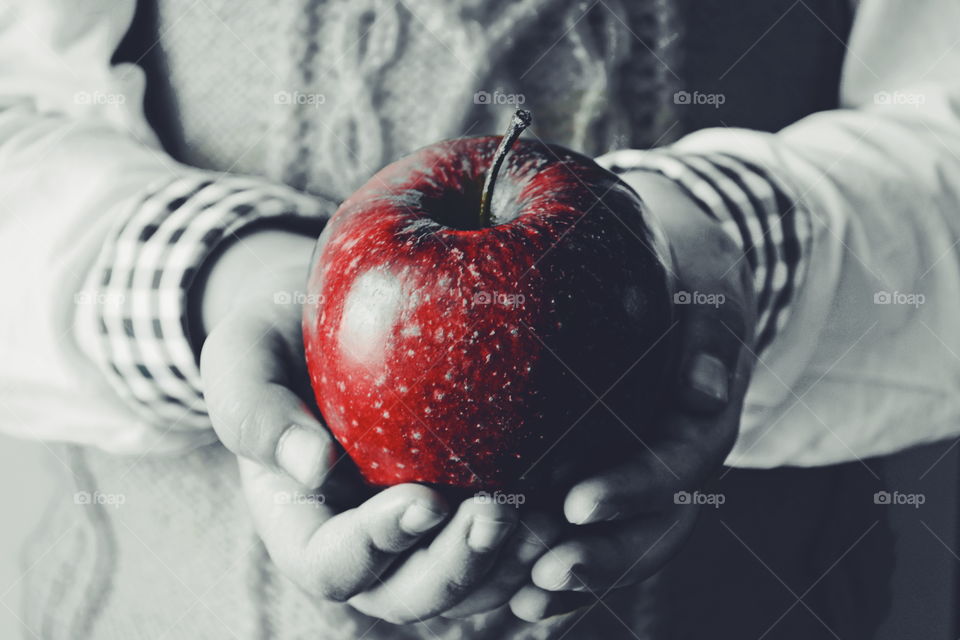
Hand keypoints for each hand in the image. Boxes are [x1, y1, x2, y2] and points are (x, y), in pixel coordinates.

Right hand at [196, 228, 541, 621]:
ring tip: (551, 518)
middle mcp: (362, 546)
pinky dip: (534, 545)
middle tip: (500, 513)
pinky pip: (500, 553)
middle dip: (456, 567)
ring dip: (506, 567)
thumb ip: (253, 408)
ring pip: (464, 589)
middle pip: (407, 595)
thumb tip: (310, 468)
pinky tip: (571, 506)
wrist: (328, 324)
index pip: (332, 564)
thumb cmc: (278, 339)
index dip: (376, 546)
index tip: (423, 499)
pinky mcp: (461, 511)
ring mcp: (416, 537)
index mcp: (302, 525)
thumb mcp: (242, 355)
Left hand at [508, 169, 756, 620]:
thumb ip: (711, 334)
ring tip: (521, 594)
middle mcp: (676, 459)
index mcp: (704, 419)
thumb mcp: (705, 289)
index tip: (578, 504)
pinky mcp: (610, 475)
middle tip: (542, 573)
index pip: (678, 464)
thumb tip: (708, 391)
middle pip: (654, 527)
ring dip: (577, 573)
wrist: (677, 278)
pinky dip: (562, 562)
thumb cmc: (682, 276)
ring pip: (622, 539)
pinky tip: (514, 591)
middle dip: (602, 556)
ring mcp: (644, 474)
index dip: (634, 489)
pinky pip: (592, 532)